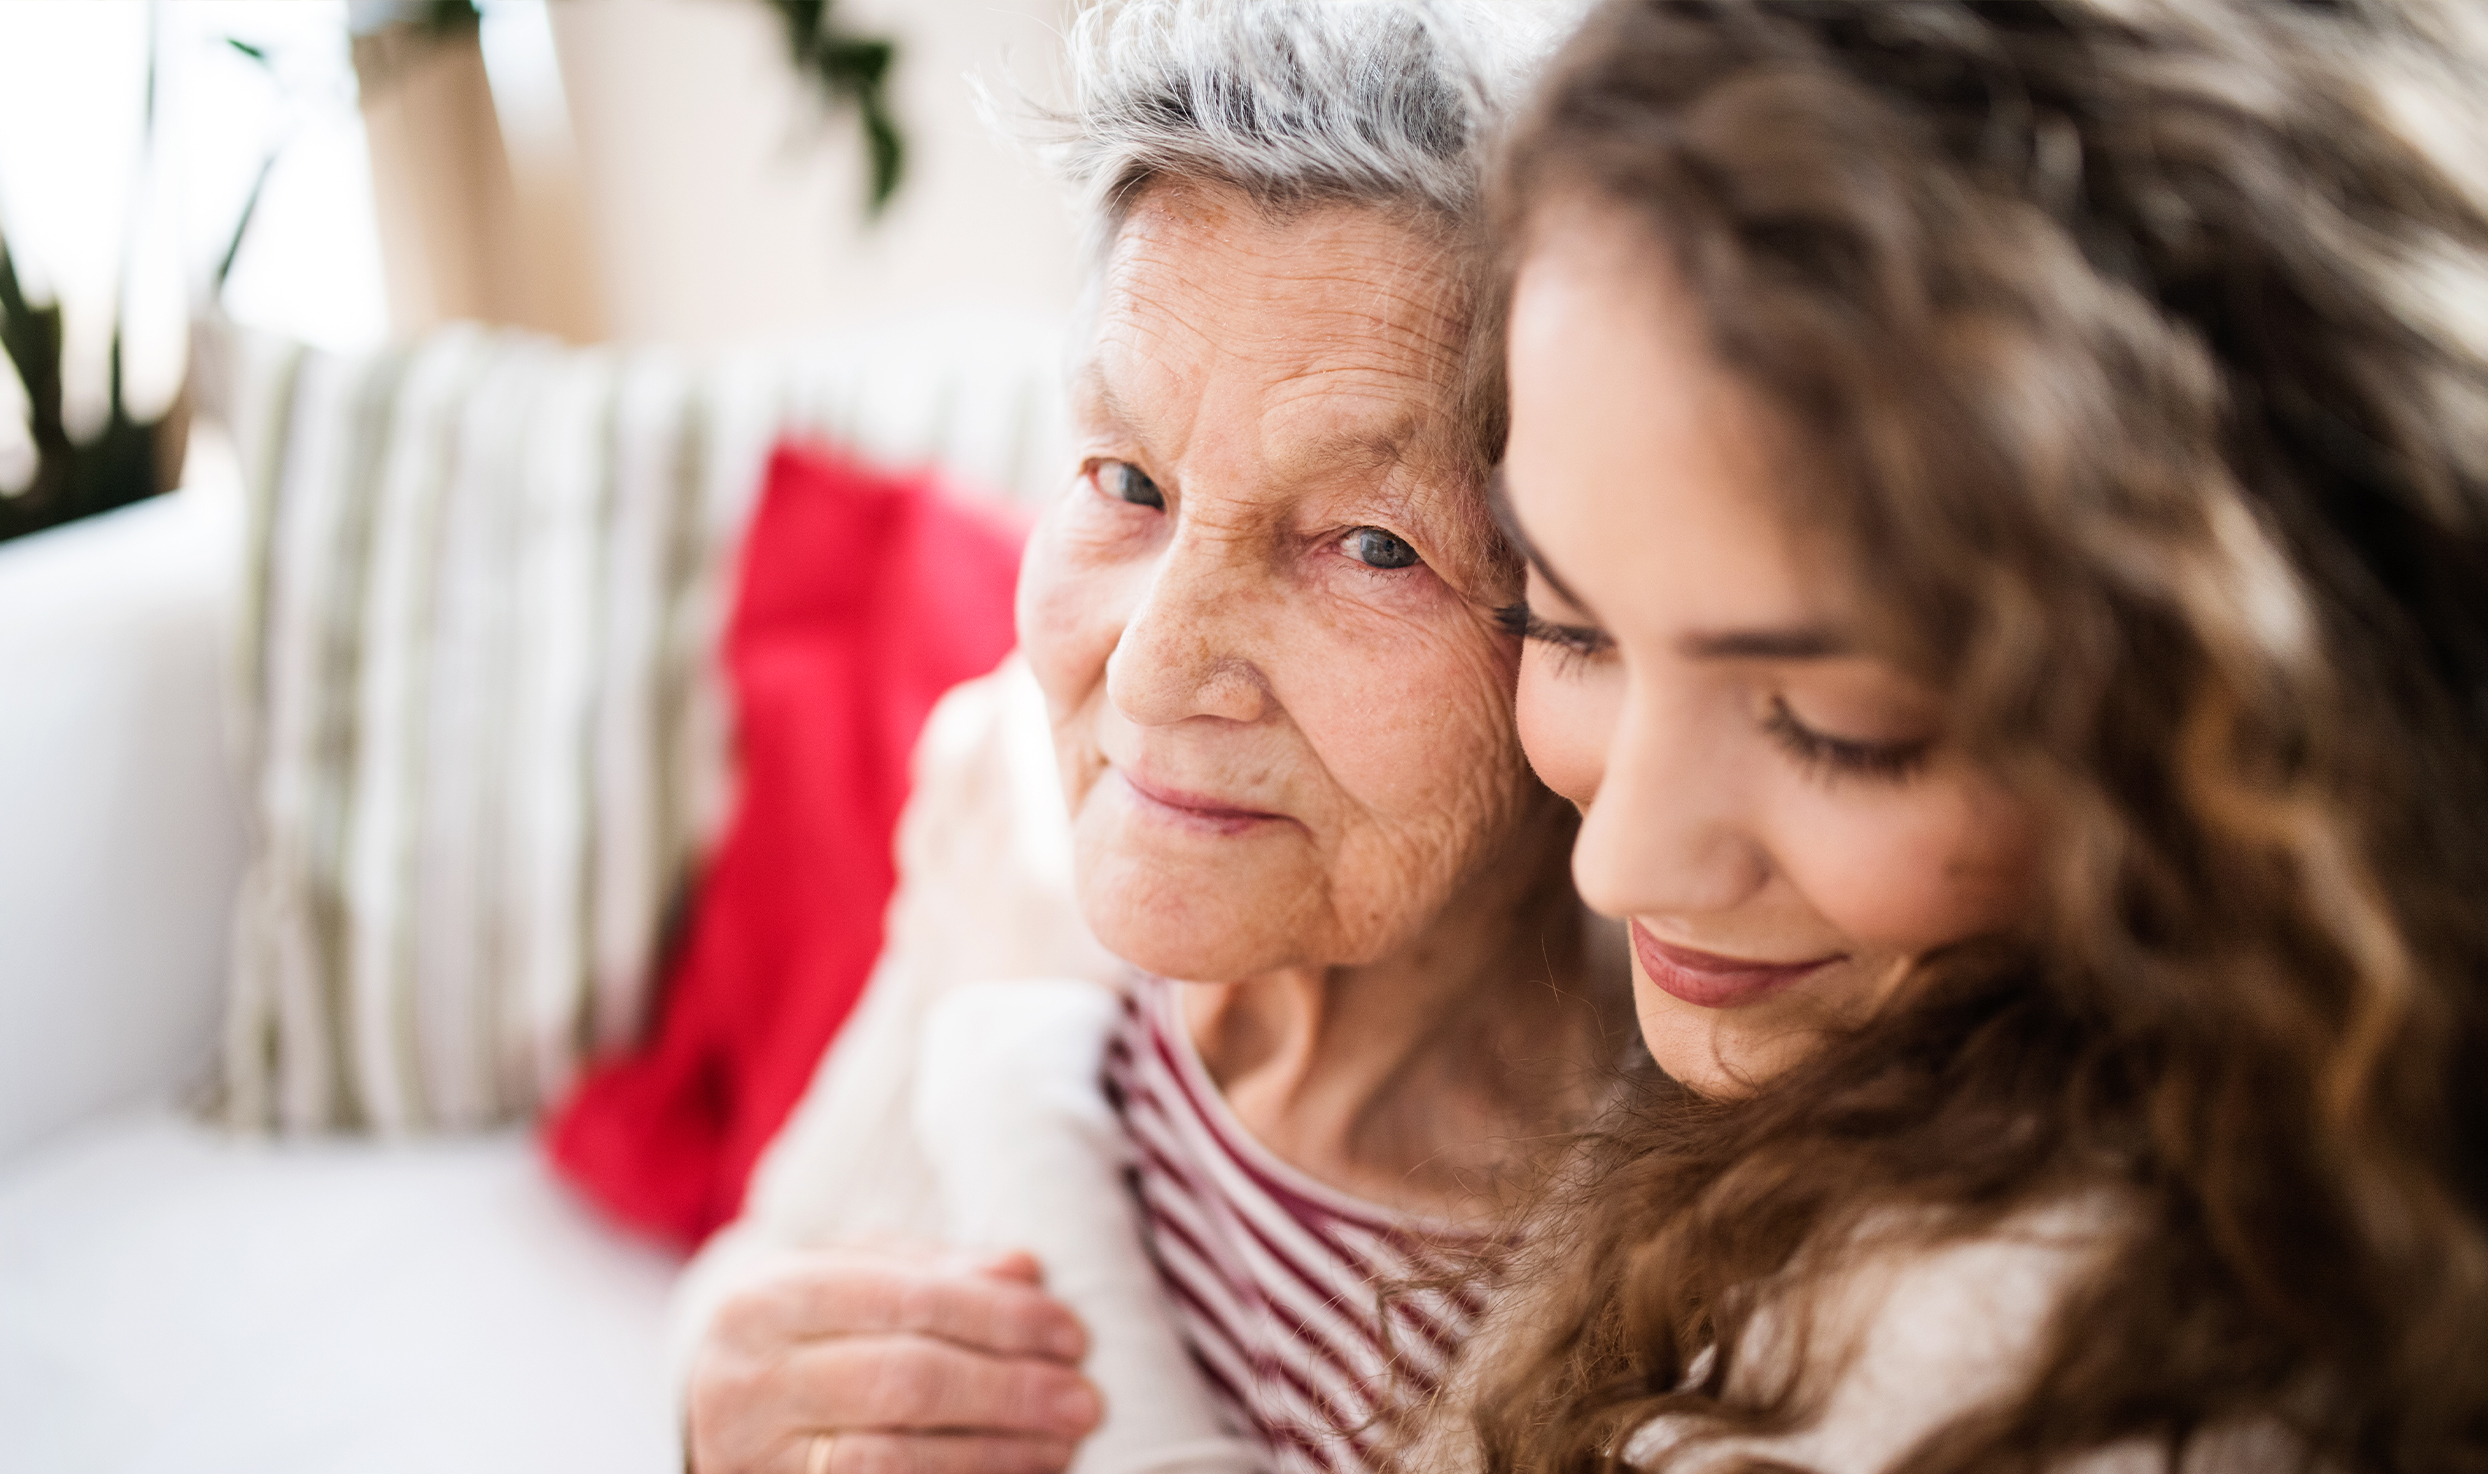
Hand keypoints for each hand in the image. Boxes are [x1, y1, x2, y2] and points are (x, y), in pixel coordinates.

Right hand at [688, 1245, 1101, 1473]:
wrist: (718, 1416)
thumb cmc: (806, 1336)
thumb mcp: (852, 1282)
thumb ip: (935, 1271)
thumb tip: (1025, 1269)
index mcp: (763, 1300)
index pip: (906, 1300)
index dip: (999, 1318)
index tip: (1071, 1334)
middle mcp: (746, 1382)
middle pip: (905, 1381)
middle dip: (1009, 1391)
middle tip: (1085, 1400)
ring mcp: (753, 1461)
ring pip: (895, 1459)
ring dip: (996, 1454)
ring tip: (1063, 1445)